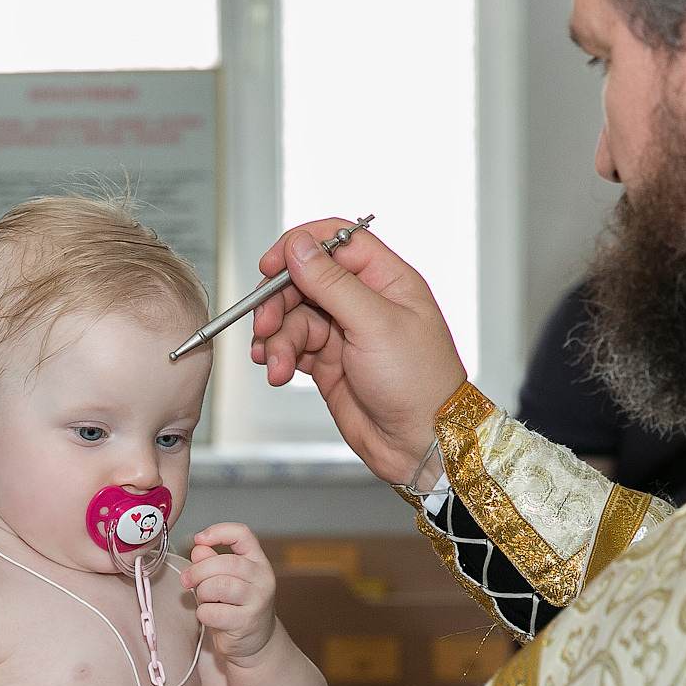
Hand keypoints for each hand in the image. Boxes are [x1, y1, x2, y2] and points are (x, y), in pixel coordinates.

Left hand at [181, 523, 279, 663]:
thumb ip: (212, 562)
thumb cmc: (236, 607)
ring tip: (203, 599)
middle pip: (226, 562)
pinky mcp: (246, 622)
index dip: (218, 531)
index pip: (243, 534)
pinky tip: (208, 615)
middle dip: (199, 570)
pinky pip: (214, 612)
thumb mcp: (226, 580)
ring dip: (202, 592)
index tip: (199, 539)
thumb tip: (199, 548)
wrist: (255, 642)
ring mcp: (257, 600)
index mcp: (257, 561)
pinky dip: (203, 613)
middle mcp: (262, 578)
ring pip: (219, 586)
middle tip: (187, 580)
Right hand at [249, 220, 468, 483]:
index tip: (271, 264)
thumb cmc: (420, 384)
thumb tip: (300, 247)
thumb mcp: (376, 324)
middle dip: (278, 300)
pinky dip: (279, 356)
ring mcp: (344, 332)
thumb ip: (333, 282)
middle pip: (305, 279)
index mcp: (386, 279)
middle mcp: (364, 301)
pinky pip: (292, 346)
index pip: (336, 241)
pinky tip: (278, 371)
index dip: (300, 247)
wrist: (419, 444)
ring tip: (277, 364)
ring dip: (277, 338)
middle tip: (265, 324)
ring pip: (293, 316)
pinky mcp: (328, 361)